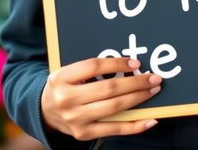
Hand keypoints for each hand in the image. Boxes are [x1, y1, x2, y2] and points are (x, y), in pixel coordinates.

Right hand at [41, 57, 161, 140]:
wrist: (43, 111)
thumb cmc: (64, 86)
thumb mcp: (69, 71)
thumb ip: (92, 67)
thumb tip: (129, 64)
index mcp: (62, 78)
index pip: (94, 66)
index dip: (117, 63)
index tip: (135, 62)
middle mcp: (67, 99)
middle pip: (109, 89)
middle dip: (136, 82)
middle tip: (154, 77)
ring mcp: (75, 119)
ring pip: (114, 107)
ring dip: (138, 98)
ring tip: (153, 90)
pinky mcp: (83, 134)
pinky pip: (114, 129)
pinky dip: (134, 125)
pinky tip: (149, 119)